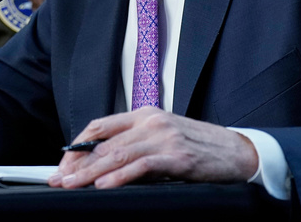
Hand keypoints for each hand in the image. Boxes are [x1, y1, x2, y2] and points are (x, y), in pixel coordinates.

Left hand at [48, 107, 258, 188]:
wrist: (240, 153)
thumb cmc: (201, 149)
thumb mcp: (163, 139)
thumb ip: (136, 146)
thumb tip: (102, 165)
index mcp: (144, 115)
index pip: (100, 126)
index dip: (78, 145)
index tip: (63, 163)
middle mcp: (151, 122)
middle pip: (104, 142)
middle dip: (78, 163)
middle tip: (60, 179)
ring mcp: (164, 137)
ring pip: (118, 154)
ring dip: (90, 172)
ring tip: (73, 184)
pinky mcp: (177, 157)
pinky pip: (142, 166)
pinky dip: (120, 176)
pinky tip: (104, 185)